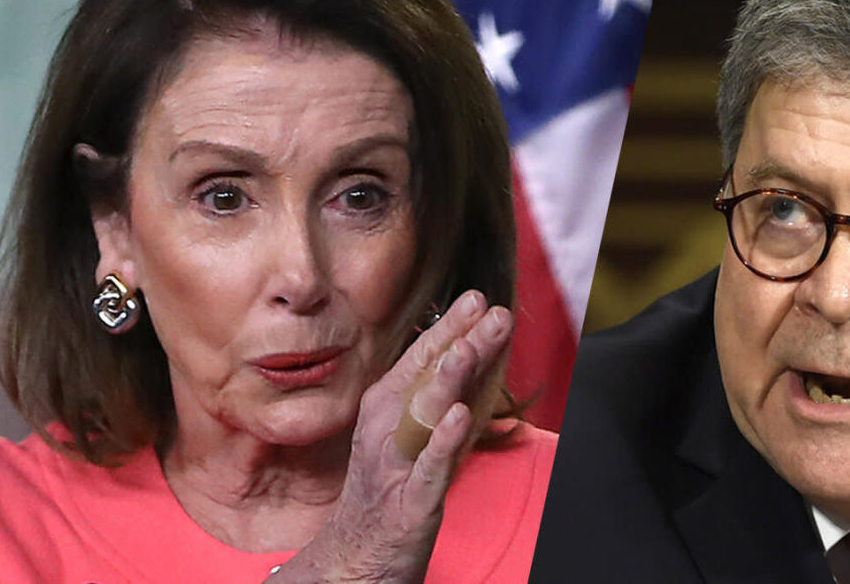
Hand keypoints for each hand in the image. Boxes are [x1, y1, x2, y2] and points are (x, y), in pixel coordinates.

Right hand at [268, 290, 512, 582]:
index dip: (451, 327)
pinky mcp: (409, 502)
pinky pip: (428, 469)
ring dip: (447, 380)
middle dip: (459, 341)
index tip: (479, 298)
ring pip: (423, 416)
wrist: (358, 552)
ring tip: (469, 350)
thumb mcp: (412, 427)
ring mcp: (396, 463)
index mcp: (386, 404)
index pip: (422, 357)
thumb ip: (441, 388)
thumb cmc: (391, 481)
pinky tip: (460, 416)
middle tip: (491, 310)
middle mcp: (386, 427)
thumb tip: (474, 343)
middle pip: (426, 377)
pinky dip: (443, 442)